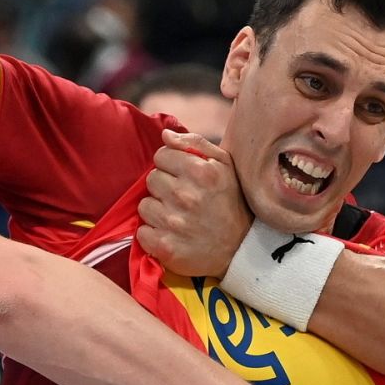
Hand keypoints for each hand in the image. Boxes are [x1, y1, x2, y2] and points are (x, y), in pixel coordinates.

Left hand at [136, 129, 251, 276]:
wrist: (241, 249)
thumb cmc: (231, 202)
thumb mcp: (224, 165)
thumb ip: (194, 144)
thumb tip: (165, 135)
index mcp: (201, 172)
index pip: (161, 155)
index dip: (170, 165)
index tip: (182, 177)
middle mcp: (186, 196)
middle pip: (151, 179)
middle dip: (164, 187)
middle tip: (181, 198)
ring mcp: (174, 223)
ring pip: (144, 206)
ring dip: (157, 211)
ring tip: (177, 217)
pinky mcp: (165, 247)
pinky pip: (142, 232)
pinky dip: (153, 234)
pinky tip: (170, 234)